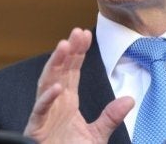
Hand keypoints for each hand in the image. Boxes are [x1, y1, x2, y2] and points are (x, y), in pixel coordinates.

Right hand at [24, 28, 134, 143]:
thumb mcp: (97, 135)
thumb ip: (110, 117)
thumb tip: (129, 99)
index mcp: (67, 101)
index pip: (72, 71)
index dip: (78, 52)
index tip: (85, 34)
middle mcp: (54, 103)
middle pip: (60, 71)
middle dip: (68, 51)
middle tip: (77, 32)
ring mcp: (44, 114)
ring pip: (47, 84)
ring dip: (55, 65)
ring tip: (64, 47)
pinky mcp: (36, 128)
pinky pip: (40, 111)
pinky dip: (47, 99)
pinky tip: (57, 87)